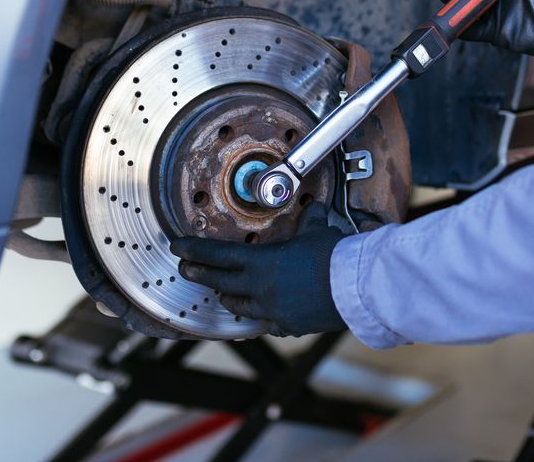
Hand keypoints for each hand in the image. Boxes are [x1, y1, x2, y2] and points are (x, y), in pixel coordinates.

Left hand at [169, 203, 347, 336]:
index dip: (194, 251)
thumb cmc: (335, 257)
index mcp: (261, 263)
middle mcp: (260, 289)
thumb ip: (309, 221)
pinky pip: (266, 321)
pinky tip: (264, 311)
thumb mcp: (317, 231)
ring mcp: (272, 311)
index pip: (217, 255)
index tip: (178, 247)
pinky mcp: (288, 326)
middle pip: (219, 282)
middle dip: (199, 274)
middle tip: (185, 269)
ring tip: (224, 291)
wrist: (355, 288)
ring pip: (239, 306)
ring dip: (229, 296)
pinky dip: (262, 314)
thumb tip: (314, 208)